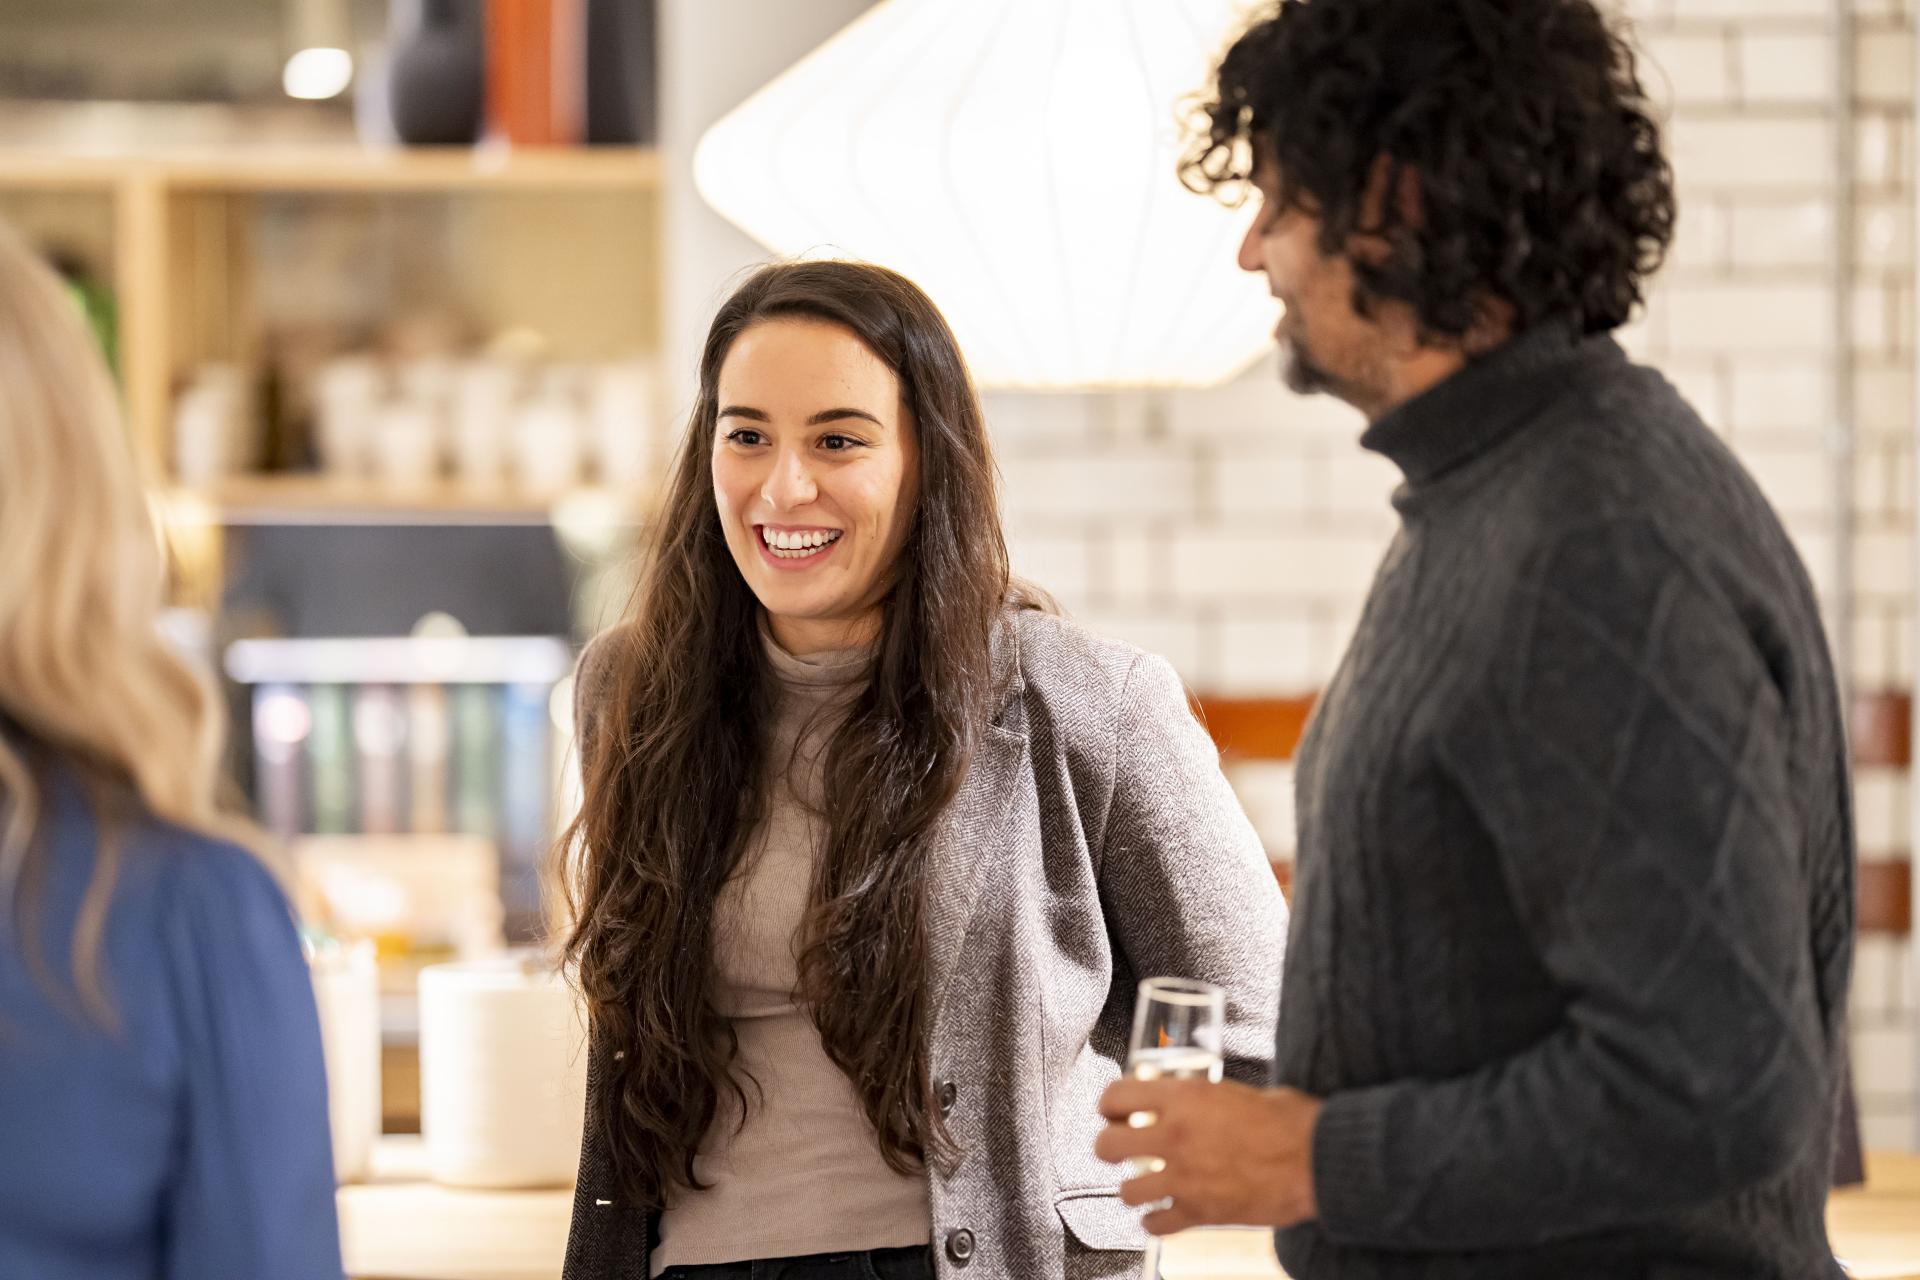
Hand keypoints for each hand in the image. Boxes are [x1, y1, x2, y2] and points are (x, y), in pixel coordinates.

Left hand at [1095, 1078, 1321, 1233]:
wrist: (1316, 1161)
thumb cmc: (1289, 1121)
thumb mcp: (1238, 1091)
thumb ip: (1206, 1096)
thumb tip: (1194, 1098)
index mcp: (1183, 1097)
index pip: (1116, 1095)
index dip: (1108, 1103)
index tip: (1111, 1110)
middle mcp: (1174, 1136)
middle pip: (1107, 1145)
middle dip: (1108, 1146)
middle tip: (1119, 1147)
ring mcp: (1184, 1178)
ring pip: (1126, 1190)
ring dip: (1132, 1187)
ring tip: (1144, 1183)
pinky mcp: (1200, 1213)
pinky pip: (1155, 1225)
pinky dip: (1155, 1222)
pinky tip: (1163, 1213)